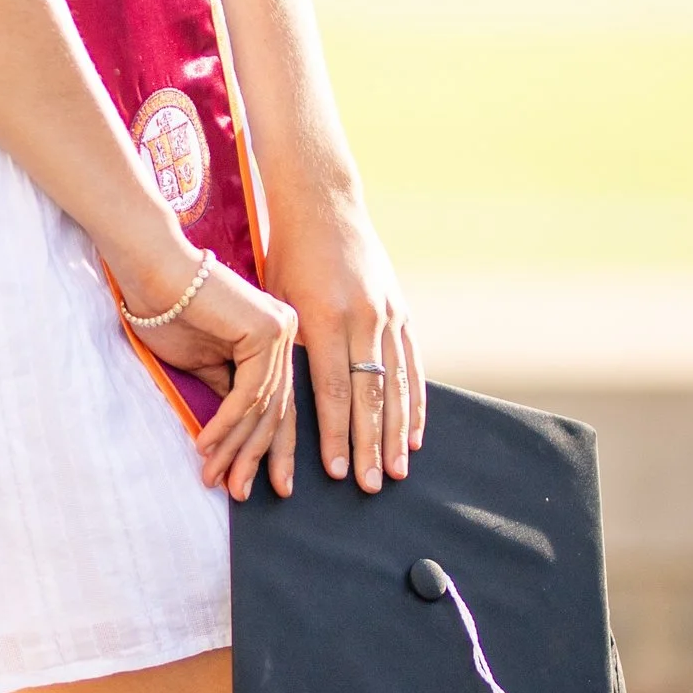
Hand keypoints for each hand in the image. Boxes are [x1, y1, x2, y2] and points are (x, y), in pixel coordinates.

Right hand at [128, 255, 300, 501]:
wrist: (150, 270)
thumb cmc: (167, 311)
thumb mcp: (202, 364)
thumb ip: (225, 394)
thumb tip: (237, 434)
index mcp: (275, 341)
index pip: (276, 404)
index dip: (266, 449)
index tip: (255, 485)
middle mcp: (286, 334)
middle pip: (277, 410)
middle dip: (256, 458)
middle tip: (242, 495)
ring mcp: (282, 331)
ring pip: (264, 407)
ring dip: (236, 448)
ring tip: (217, 479)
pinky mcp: (268, 330)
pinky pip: (250, 392)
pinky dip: (228, 424)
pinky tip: (207, 446)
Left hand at [267, 203, 423, 492]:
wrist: (324, 206)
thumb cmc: (285, 259)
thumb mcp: (277, 301)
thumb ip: (288, 350)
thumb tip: (283, 408)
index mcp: (325, 318)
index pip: (333, 390)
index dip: (336, 434)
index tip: (334, 471)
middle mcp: (363, 318)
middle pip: (370, 395)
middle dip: (369, 445)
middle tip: (372, 486)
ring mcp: (388, 314)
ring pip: (397, 385)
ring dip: (397, 432)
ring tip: (397, 470)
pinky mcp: (402, 311)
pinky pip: (413, 365)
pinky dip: (415, 402)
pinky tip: (414, 434)